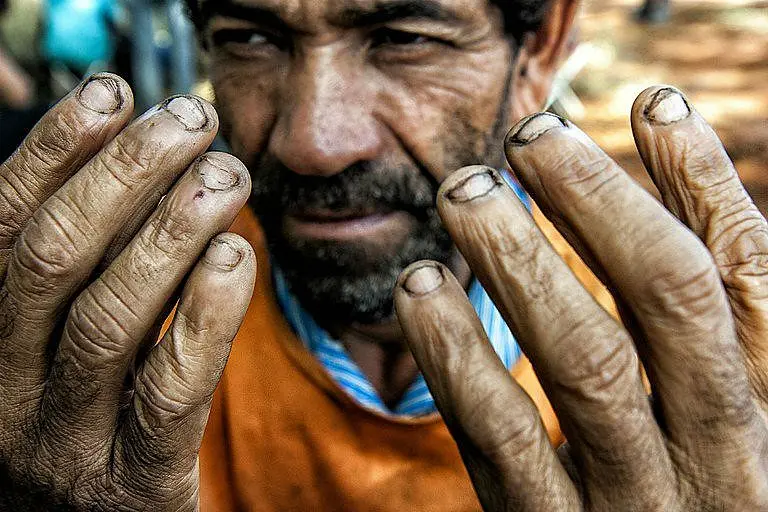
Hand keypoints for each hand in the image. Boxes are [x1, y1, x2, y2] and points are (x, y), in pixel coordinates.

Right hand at [0, 74, 255, 509]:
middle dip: (124, 174)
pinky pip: (169, 391)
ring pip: (108, 319)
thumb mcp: (63, 344)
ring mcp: (61, 445)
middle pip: (52, 259)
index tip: (115, 93)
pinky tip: (238, 254)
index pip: (3, 227)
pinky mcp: (134, 486)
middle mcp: (2, 394)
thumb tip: (121, 162)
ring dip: (171, 231)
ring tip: (227, 173)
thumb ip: (83, 269)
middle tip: (192, 122)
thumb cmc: (94, 422)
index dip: (56, 151)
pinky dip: (205, 314)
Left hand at [395, 86, 767, 509]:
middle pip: (670, 302)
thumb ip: (688, 332)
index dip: (704, 182)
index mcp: (762, 416)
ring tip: (465, 190)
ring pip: (587, 361)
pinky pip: (503, 436)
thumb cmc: (675, 496)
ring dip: (520, 260)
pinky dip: (457, 352)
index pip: (749, 280)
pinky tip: (420, 287)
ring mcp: (635, 503)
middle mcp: (717, 459)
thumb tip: (661, 196)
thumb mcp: (705, 419)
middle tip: (532, 134)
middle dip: (602, 201)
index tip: (653, 102)